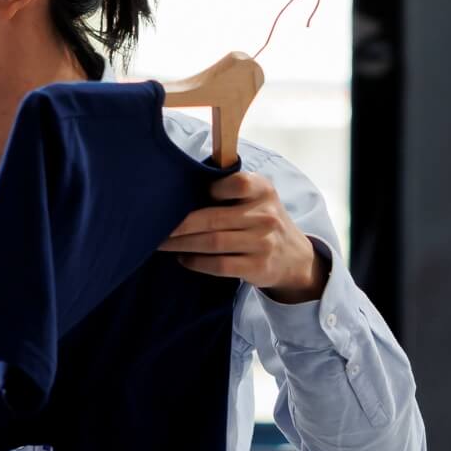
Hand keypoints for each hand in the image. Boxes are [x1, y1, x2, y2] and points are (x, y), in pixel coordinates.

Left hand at [161, 171, 327, 302]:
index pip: (236, 183)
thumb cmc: (262, 220)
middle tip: (155, 227)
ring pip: (212, 243)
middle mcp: (265, 215)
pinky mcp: (258, 267)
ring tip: (162, 244)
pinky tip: (184, 258)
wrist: (294, 258)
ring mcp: (263, 242)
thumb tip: (182, 187)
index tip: (188, 197)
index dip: (211, 189)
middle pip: (212, 218)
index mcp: (263, 190)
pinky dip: (197, 262)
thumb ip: (230, 188)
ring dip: (182, 244)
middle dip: (179, 225)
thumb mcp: (257, 197)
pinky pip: (219, 265)